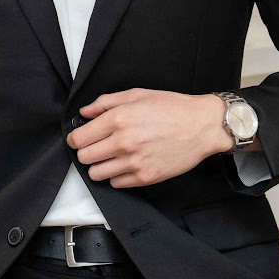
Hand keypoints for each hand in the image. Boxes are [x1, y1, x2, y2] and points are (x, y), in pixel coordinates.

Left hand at [68, 89, 232, 188]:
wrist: (202, 126)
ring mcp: (134, 162)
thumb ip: (106, 102)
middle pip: (84, 158)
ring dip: (99, 166)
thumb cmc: (172, 107)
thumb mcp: (137, 94)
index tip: (79, 138)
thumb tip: (85, 113)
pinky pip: (116, 183)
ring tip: (111, 157)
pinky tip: (126, 164)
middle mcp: (123, 142)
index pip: (79, 138)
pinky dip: (117, 176)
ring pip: (96, 174)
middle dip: (87, 152)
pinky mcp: (145, 177)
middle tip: (97, 147)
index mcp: (118, 119)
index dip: (76, 139)